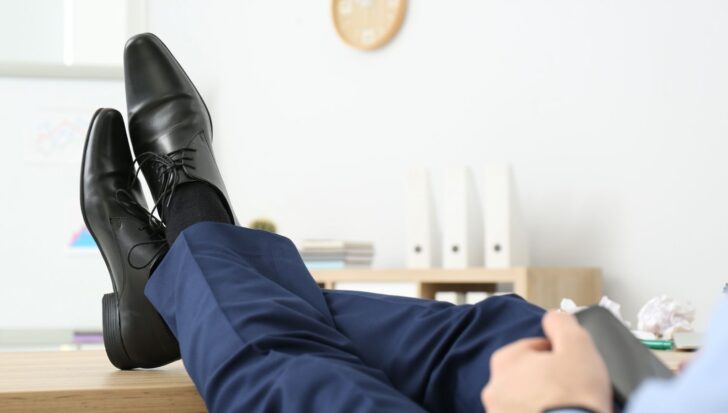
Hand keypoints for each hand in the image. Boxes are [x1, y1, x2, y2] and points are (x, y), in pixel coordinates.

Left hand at [482, 310, 611, 412]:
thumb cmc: (574, 397)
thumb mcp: (577, 344)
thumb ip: (562, 323)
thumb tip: (554, 316)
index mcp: (505, 361)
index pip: (533, 348)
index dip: (557, 355)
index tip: (571, 367)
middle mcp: (494, 389)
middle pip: (527, 377)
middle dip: (546, 380)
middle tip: (570, 390)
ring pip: (523, 403)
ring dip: (541, 403)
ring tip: (565, 409)